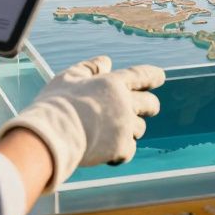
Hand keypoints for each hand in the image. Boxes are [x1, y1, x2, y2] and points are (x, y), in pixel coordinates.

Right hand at [0, 55, 163, 191]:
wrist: (52, 135)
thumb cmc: (56, 104)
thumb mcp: (69, 77)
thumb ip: (90, 68)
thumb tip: (106, 61)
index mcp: (113, 83)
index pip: (141, 75)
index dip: (152, 75)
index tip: (161, 76)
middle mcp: (125, 103)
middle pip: (150, 104)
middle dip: (151, 106)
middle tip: (149, 108)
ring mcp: (125, 126)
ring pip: (139, 128)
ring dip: (130, 130)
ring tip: (110, 134)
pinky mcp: (122, 148)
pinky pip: (128, 151)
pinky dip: (120, 152)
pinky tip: (106, 153)